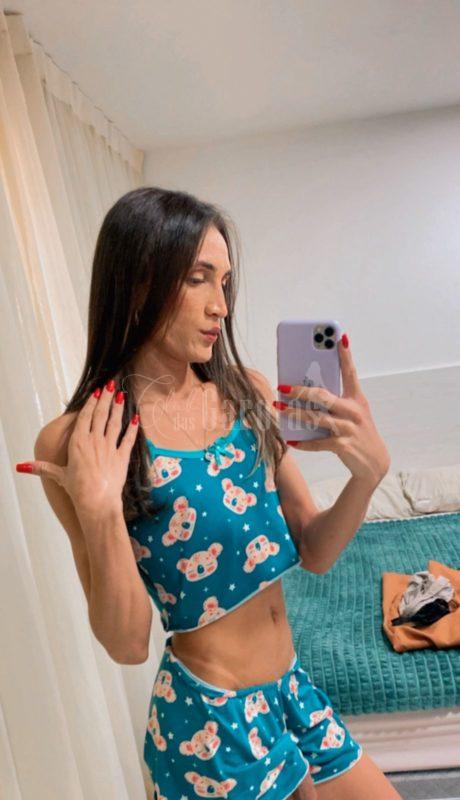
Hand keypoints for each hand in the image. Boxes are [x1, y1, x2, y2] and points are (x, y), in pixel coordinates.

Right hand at [16, 381, 139, 517]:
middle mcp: (95, 441)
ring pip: (115, 423)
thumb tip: (22, 466)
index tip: (96, 391)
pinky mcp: (122, 457)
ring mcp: (110, 448)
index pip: (85, 417)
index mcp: (78, 442)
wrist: (97, 501)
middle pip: (101, 415)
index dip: (91, 403)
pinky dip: (133, 428)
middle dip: (106, 398)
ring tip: (121, 394)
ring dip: (118, 408)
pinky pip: (129, 439)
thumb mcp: (59, 476)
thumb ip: (43, 468)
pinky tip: (136, 417)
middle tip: (110, 384)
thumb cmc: (77, 489)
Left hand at [275, 334, 390, 484]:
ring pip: (316, 417)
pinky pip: (317, 442)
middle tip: (282, 387)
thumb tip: (306, 392)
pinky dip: (303, 442)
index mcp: (357, 399)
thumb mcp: (353, 413)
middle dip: (300, 391)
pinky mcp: (342, 445)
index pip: (350, 372)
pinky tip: (291, 439)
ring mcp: (348, 428)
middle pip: (323, 396)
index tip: (339, 337)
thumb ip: (335, 402)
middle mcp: (353, 411)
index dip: (345, 354)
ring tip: (279, 407)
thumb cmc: (358, 432)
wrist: (375, 463)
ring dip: (294, 413)